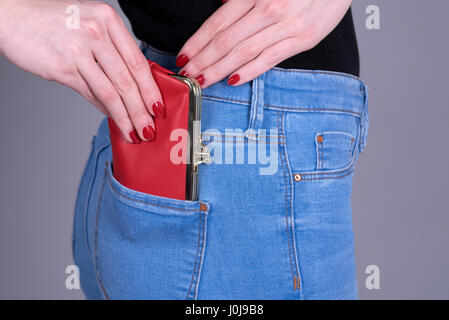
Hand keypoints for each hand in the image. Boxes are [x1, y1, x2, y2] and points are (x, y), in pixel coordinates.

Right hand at [0, 0, 163, 142]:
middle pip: (128, 81)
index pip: (138, 62)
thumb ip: (111, 53)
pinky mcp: (63, 67)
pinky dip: (105, 111)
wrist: (12, 16)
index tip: (159, 108)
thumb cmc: (53, 22)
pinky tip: (114, 120)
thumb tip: (130, 88)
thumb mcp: (90, 26)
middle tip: (149, 129)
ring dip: (126, 117)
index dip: (151, 90)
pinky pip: (91, 94)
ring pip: (112, 92)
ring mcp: (79, 50)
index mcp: (109, 20)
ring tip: (134, 133)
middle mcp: (96, 33)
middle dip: (142, 111)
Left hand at [176, 0, 351, 87]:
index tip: (183, 56)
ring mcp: (286, 26)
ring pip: (244, 53)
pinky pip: (270, 59)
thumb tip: (222, 3)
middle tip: (186, 75)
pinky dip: (250, 71)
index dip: (197, 42)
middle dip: (202, 60)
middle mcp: (267, 9)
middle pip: (226, 41)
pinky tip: (234, 80)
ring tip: (202, 81)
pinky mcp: (302, 40)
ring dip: (219, 69)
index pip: (217, 23)